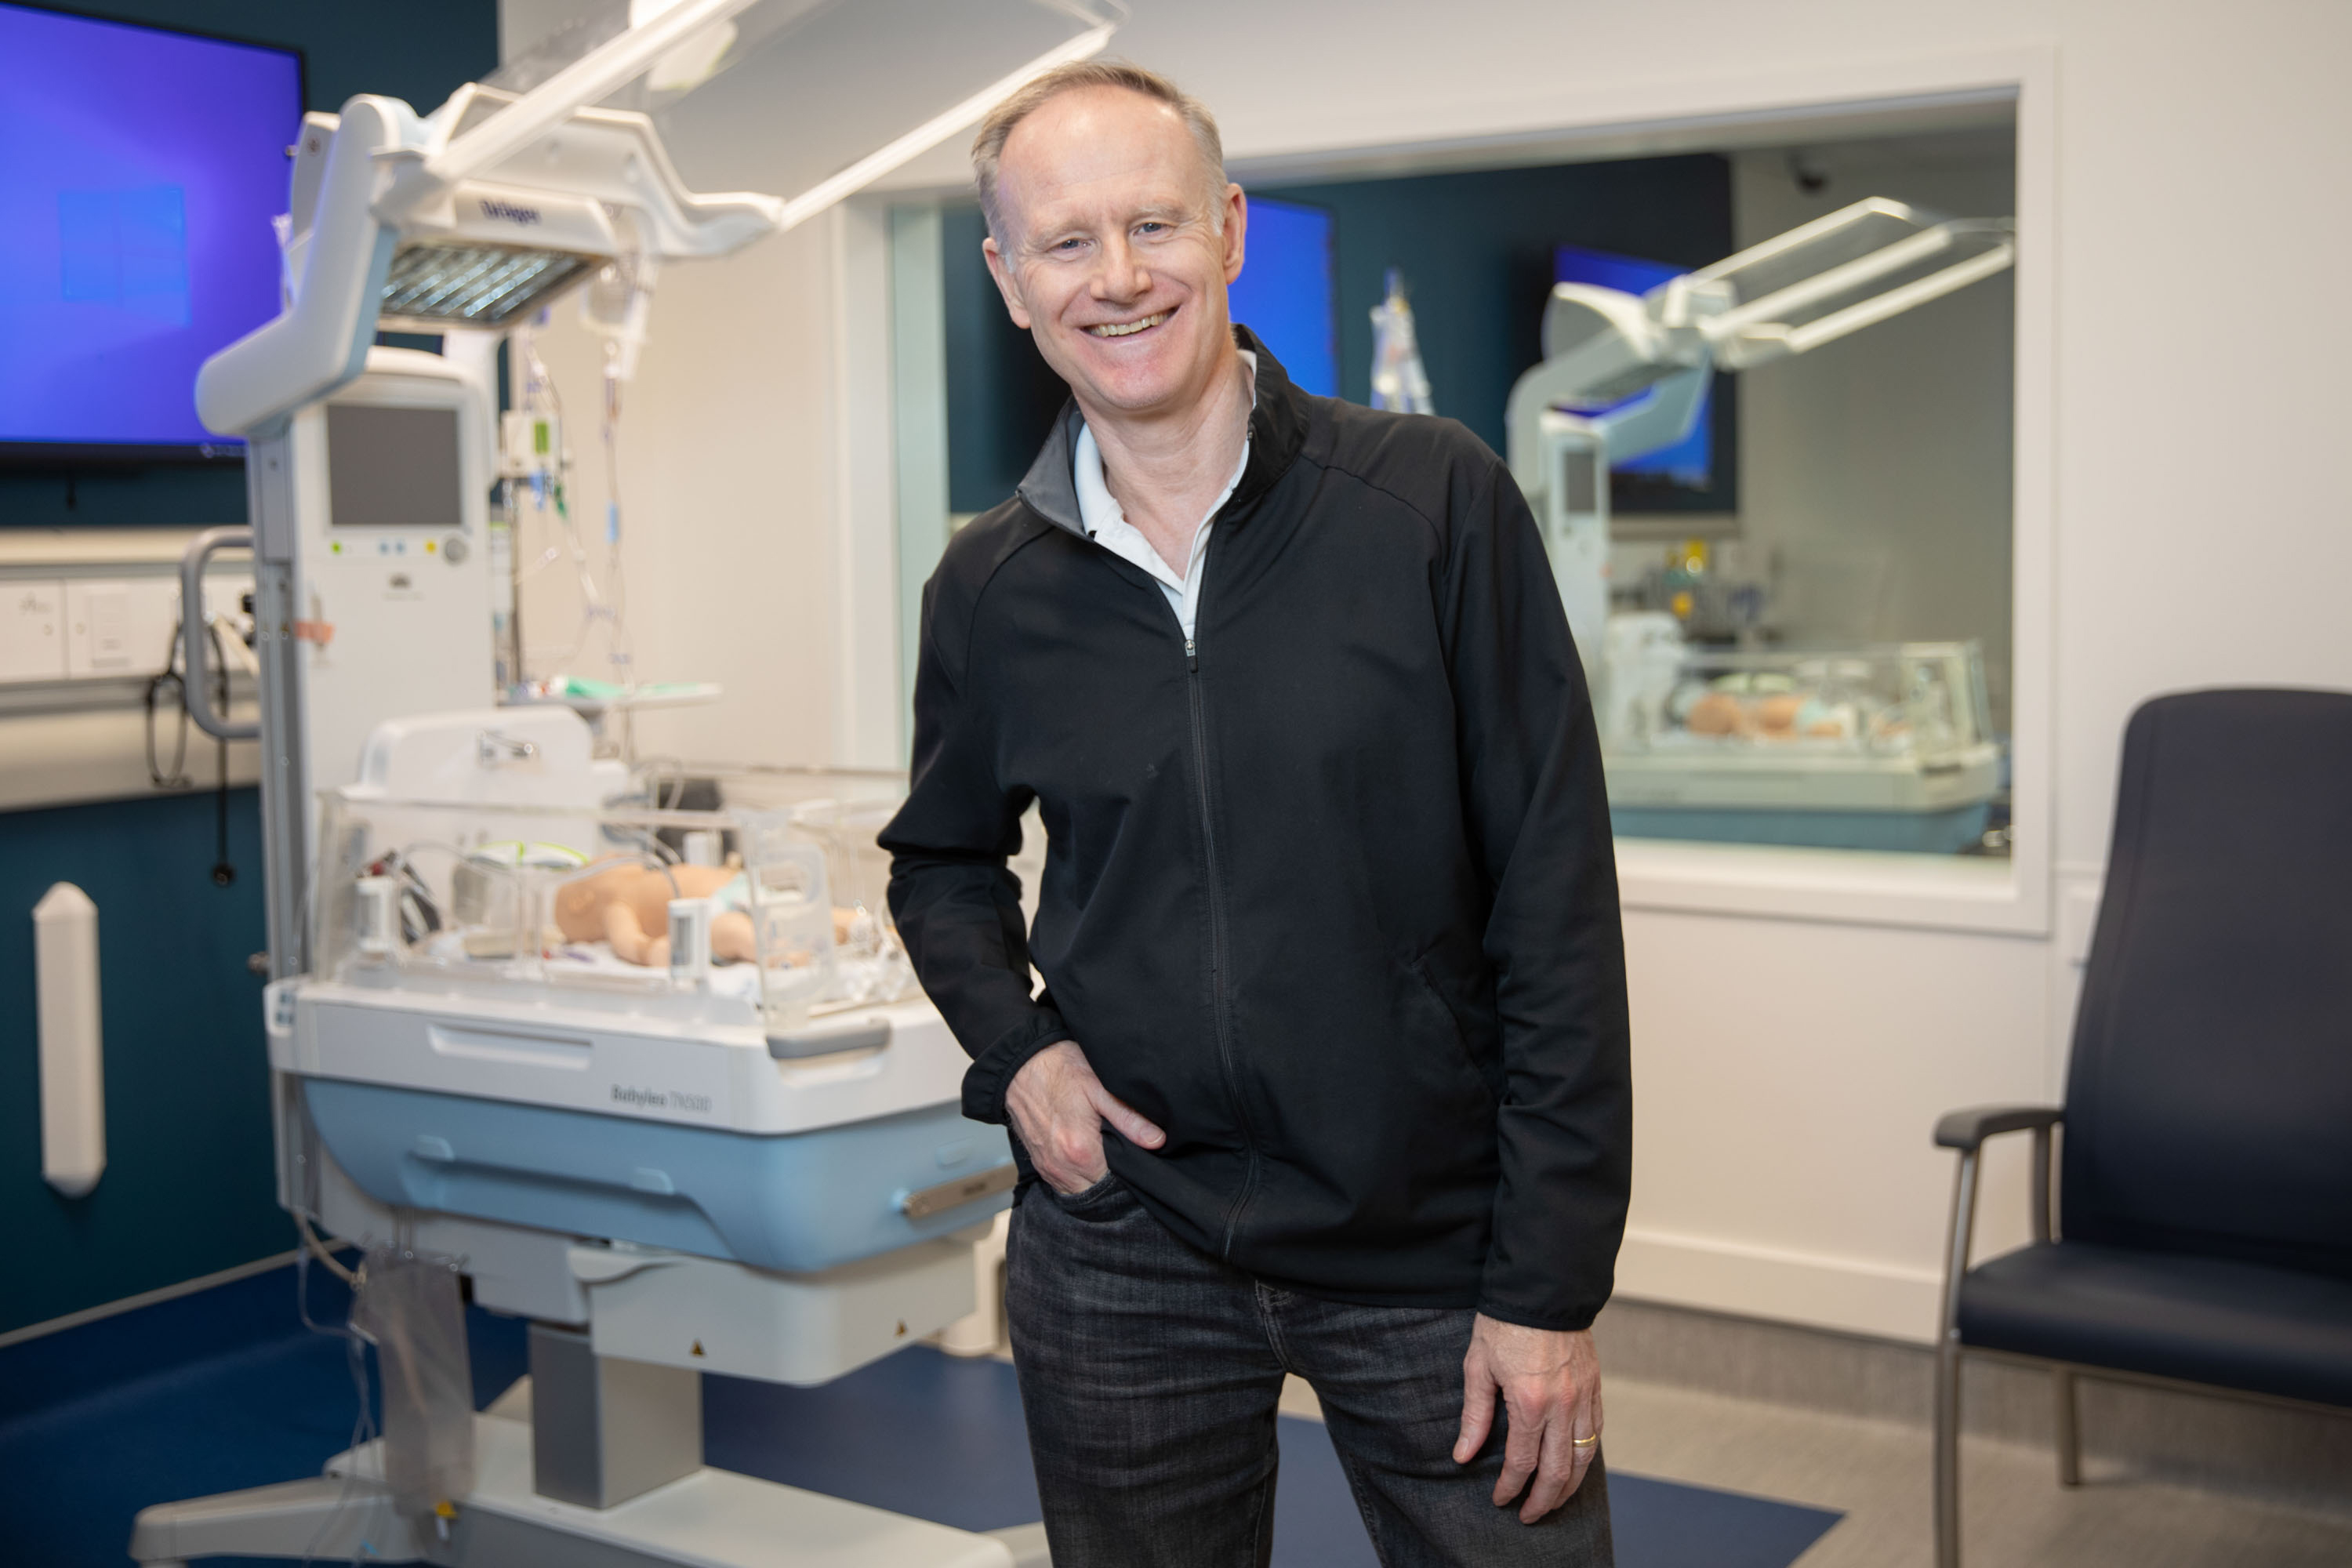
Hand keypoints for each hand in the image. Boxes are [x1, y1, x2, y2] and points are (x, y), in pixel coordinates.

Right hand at [1005, 1040, 1165, 1195]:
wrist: (1022, 1063)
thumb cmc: (1062, 1070)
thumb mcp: (1100, 1088)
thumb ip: (1129, 1119)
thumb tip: (1157, 1141)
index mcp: (1081, 1152)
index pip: (1117, 1184)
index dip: (1131, 1174)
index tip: (1138, 1159)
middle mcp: (1062, 1168)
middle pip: (1099, 1192)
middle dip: (1114, 1181)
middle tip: (1125, 1157)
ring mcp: (1048, 1168)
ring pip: (1080, 1192)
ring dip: (1095, 1181)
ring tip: (1108, 1158)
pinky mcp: (1039, 1164)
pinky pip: (1063, 1184)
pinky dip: (1077, 1178)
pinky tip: (1088, 1159)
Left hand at [1453, 1316, 1602, 1522]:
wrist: (1543, 1287)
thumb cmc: (1506, 1322)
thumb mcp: (1478, 1366)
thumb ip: (1475, 1415)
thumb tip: (1465, 1454)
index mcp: (1530, 1402)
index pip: (1522, 1462)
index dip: (1510, 1487)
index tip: (1500, 1499)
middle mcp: (1562, 1405)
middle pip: (1557, 1470)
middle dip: (1543, 1500)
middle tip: (1529, 1516)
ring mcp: (1583, 1396)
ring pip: (1583, 1457)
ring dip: (1569, 1487)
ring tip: (1553, 1501)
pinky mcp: (1595, 1386)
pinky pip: (1596, 1432)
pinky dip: (1587, 1456)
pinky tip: (1575, 1466)